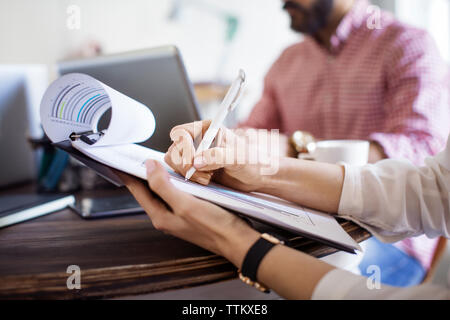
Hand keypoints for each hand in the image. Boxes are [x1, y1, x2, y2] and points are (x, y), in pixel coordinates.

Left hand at [119, 159, 259, 267]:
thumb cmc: (213, 225)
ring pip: (162, 191)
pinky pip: (176, 193)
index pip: (137, 191)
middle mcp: (166, 217)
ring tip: (152, 160)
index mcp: (160, 216)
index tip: (117, 161)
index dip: (127, 174)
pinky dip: (173, 181)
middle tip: (135, 155)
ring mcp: (178, 215)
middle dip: (141, 174)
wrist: (237, 240)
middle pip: (148, 191)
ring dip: (157, 176)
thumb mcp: (185, 204)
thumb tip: (148, 167)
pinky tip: (178, 173)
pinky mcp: (190, 212)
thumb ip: (164, 186)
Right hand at [165, 120, 277, 191]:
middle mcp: (198, 140)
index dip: (183, 148)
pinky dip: (191, 179)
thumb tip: (197, 161)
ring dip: (188, 173)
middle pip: (174, 150)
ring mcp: (196, 156)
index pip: (180, 133)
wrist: (257, 176)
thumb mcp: (237, 157)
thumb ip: (218, 156)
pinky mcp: (196, 169)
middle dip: (185, 164)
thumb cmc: (252, 160)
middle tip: (201, 173)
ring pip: (175, 163)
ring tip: (208, 177)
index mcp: (206, 129)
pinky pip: (182, 174)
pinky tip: (208, 180)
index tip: (193, 161)